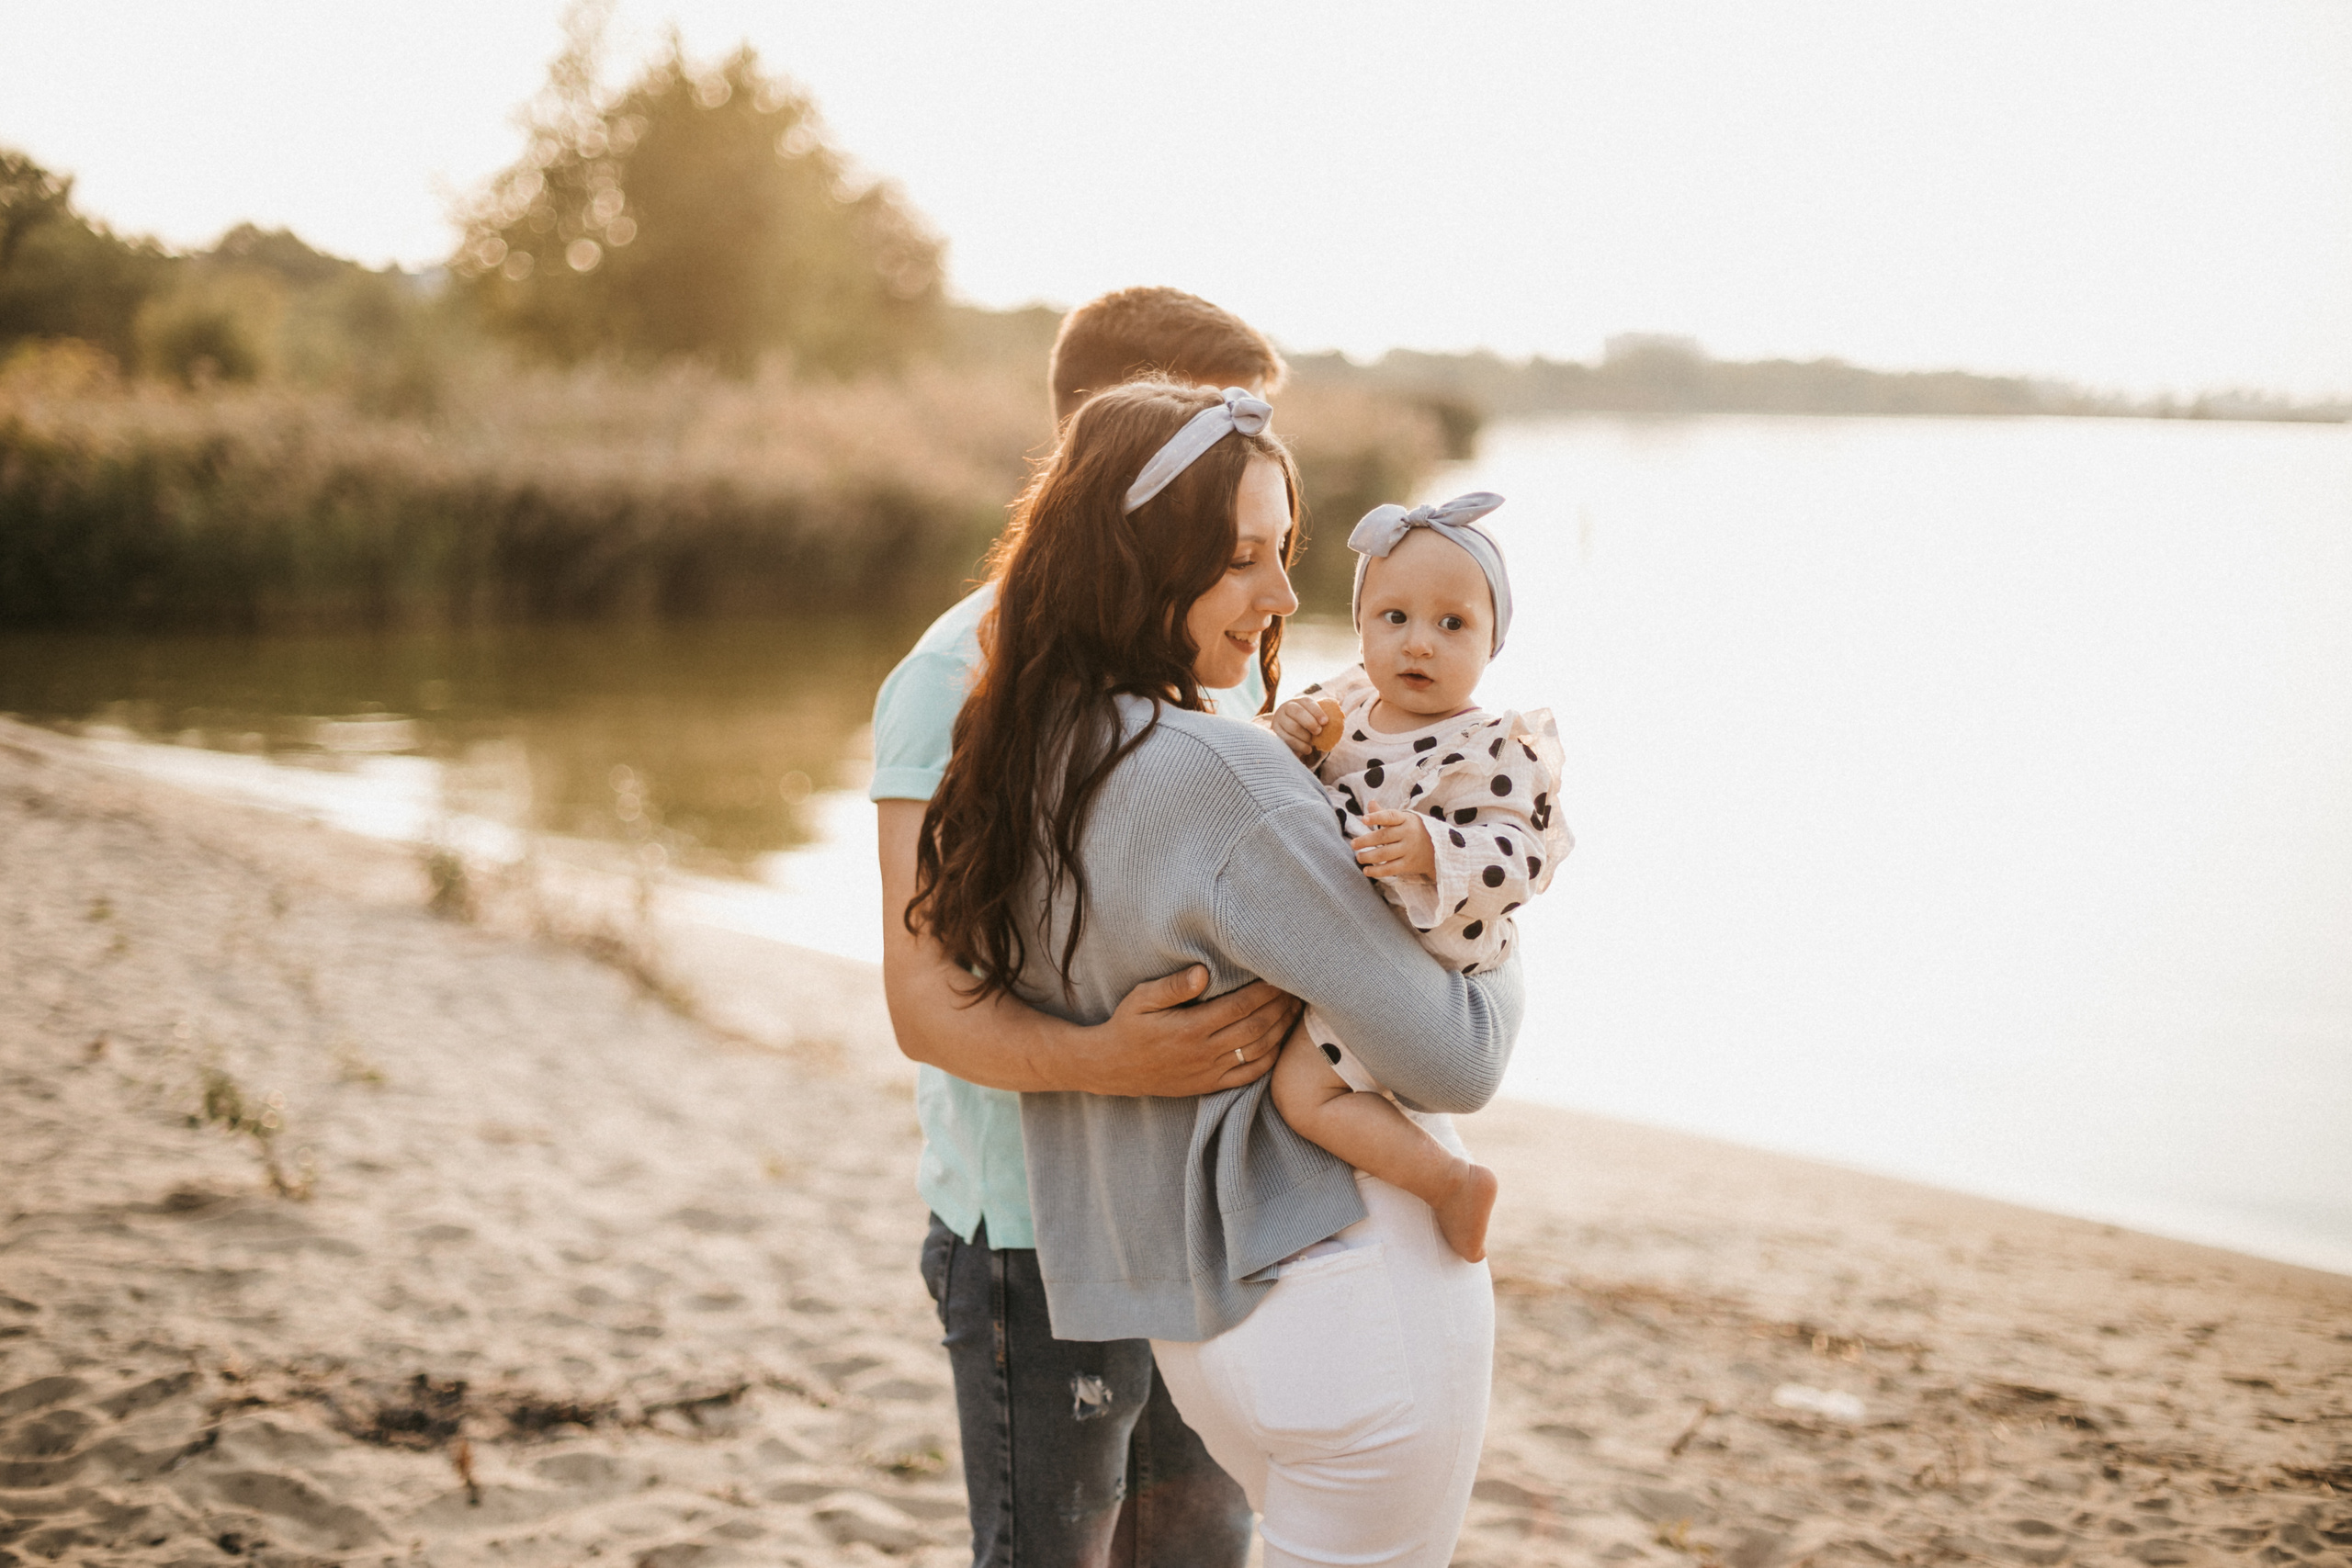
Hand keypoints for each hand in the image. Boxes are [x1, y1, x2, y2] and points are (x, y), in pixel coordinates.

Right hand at [1072, 966, 1301, 1096]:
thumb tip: (1204, 972)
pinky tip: (1278, 1041)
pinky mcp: (1209, 1085)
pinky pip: (1248, 1074)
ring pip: (1257, 1051)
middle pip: (1255, 1028)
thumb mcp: (1141, 999)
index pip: (1240, 1007)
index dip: (1265, 993)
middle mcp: (1204, 1053)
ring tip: (1294, 1010)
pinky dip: (1269, 1058)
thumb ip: (1173, 986)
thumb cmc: (1128, 1025)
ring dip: (1280, 1029)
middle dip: (1280, 1007)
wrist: (1113, 1067)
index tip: (1281, 977)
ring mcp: (1209, 1072)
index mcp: (1190, 1028)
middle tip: (1297, 988)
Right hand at [1269, 696, 1328, 758]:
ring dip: (1305, 736)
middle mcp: (1286, 707)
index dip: (1317, 711)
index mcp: (1298, 701)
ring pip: (1292, 727)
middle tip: (1318, 731)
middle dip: (1310, 722)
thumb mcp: (1315, 717)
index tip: (1325, 722)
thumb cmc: (1307, 724)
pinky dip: (1299, 746)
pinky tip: (1307, 749)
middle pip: (1298, 712)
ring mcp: (1278, 719)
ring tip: (1312, 743)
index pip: (1307, 702)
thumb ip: (1325, 715)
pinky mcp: (1275, 732)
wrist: (1288, 732)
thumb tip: (1341, 715)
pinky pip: (1287, 739)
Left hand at [1352, 808, 1434, 880]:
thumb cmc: (1414, 830)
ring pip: (1385, 854)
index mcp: (1405, 819)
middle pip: (1383, 836)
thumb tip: (1370, 802)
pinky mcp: (1409, 864)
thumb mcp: (1404, 818)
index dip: (1376, 817)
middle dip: (1366, 840)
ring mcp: (1409, 849)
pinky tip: (1366, 871)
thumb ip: (1385, 813)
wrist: (1439, 849)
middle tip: (1353, 844)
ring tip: (1359, 857)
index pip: (1390, 816)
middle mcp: (1407, 833)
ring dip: (1368, 856)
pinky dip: (1377, 871)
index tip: (1363, 819)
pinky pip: (1390, 869)